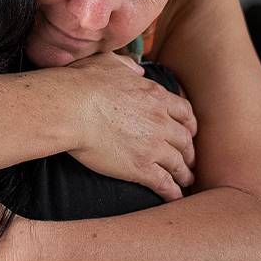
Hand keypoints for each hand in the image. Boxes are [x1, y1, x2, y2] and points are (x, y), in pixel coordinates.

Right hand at [60, 52, 196, 200]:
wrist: (71, 108)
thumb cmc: (83, 83)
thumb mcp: (110, 63)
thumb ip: (128, 67)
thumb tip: (136, 71)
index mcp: (155, 96)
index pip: (184, 112)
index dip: (188, 124)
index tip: (188, 131)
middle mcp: (160, 121)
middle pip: (185, 140)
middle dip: (189, 151)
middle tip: (189, 158)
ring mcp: (153, 146)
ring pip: (179, 163)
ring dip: (184, 173)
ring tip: (186, 180)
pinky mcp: (141, 167)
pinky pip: (165, 183)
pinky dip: (173, 192)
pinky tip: (174, 197)